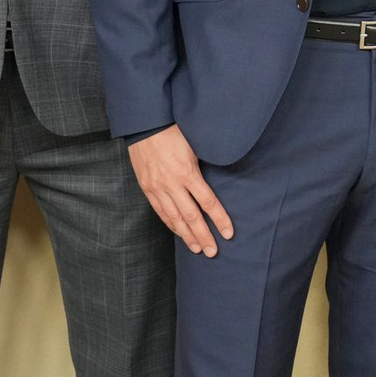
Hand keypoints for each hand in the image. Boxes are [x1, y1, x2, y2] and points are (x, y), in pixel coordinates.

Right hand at [128, 124, 232, 255]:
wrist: (146, 124)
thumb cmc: (176, 130)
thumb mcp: (196, 144)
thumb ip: (205, 163)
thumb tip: (221, 177)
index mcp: (188, 172)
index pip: (208, 202)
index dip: (219, 219)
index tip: (229, 233)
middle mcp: (172, 184)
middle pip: (191, 216)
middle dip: (203, 236)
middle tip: (213, 252)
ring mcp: (157, 188)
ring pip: (174, 218)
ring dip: (187, 235)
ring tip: (197, 248)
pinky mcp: (147, 188)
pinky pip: (160, 211)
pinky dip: (171, 224)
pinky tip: (178, 232)